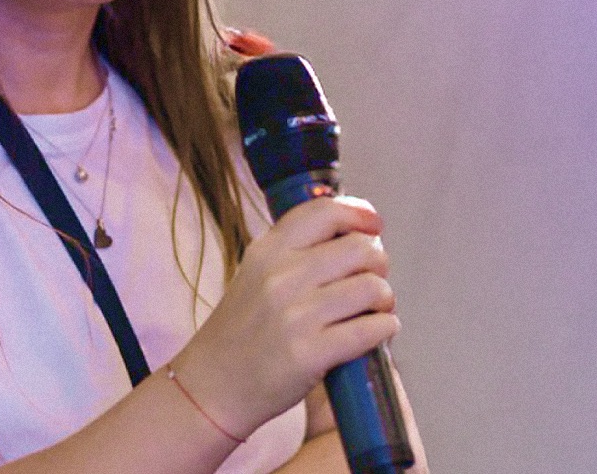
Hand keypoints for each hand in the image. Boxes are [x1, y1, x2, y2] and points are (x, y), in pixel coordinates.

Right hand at [170, 196, 398, 439]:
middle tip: (372, 280)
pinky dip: (384, 329)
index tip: (373, 226)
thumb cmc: (241, 331)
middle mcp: (280, 276)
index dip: (359, 213)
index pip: (324, 211)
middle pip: (359, 248)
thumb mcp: (255, 275)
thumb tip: (357, 235)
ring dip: (384, 299)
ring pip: (372, 288)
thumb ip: (295, 252)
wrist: (212, 385)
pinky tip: (375, 333)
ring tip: (374, 311)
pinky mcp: (310, 353)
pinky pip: (372, 329)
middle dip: (378, 263)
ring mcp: (295, 315)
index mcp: (267, 251)